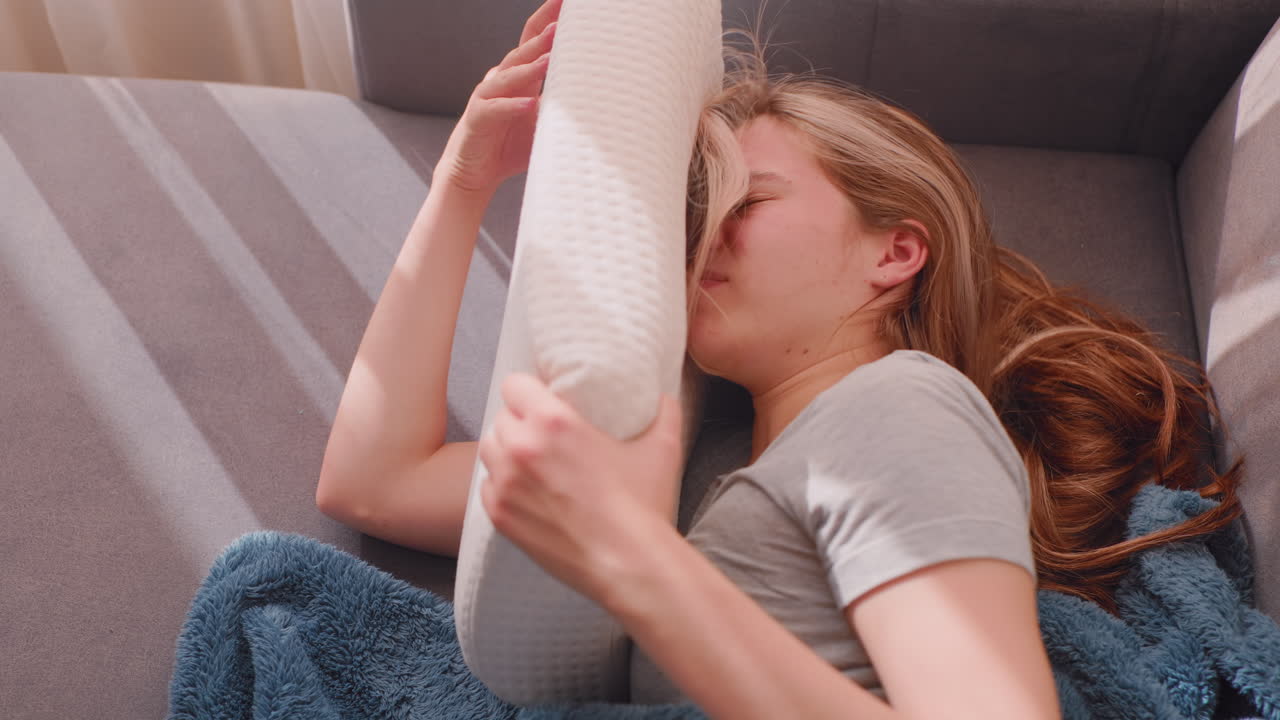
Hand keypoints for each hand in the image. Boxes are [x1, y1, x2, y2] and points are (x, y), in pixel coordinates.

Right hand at [435, 0, 561, 195]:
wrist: (474, 175)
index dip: (548, 20)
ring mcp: (487, 97)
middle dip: (541, 35)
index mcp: (520, 78)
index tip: (566, 3)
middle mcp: (502, 81)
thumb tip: (601, 103)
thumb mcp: (544, 125)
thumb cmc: (510, 147)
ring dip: (530, 67)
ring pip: (509, 76)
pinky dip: (512, 106)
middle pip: (522, 51)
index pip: (533, 41)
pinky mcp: (477, 119)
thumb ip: (565, 110)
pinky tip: (529, 105)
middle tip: (561, 21)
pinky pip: (495, 109)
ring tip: (549, 59)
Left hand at [476, 372, 685, 604]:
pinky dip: (503, 486)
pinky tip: (529, 493)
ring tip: (532, 463)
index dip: (529, 390)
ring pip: (490, 450)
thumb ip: (663, 410)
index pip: (514, 385)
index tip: (543, 400)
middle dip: (520, 423)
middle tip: (544, 436)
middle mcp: (521, 448)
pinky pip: (487, 487)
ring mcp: (506, 485)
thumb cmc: (644, 506)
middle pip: (502, 418)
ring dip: (507, 451)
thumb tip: (662, 396)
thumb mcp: (663, 446)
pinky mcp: (500, 517)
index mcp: (554, 422)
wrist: (630, 565)